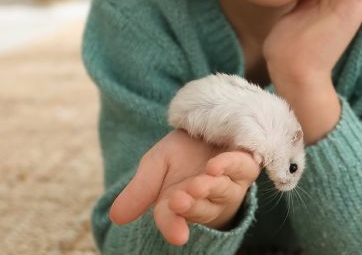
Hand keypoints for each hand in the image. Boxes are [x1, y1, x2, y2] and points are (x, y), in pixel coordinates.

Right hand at [109, 130, 259, 245]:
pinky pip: (241, 169)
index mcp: (179, 204)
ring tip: (197, 184)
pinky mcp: (245, 166)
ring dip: (209, 189)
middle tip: (179, 200)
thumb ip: (140, 191)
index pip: (173, 218)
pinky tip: (215, 166)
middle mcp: (206, 199)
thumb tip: (116, 218)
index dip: (173, 226)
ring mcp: (228, 184)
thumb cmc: (181, 152)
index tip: (177, 235)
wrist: (206, 126)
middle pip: (200, 208)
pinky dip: (229, 167)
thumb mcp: (154, 166)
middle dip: (191, 205)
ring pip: (221, 191)